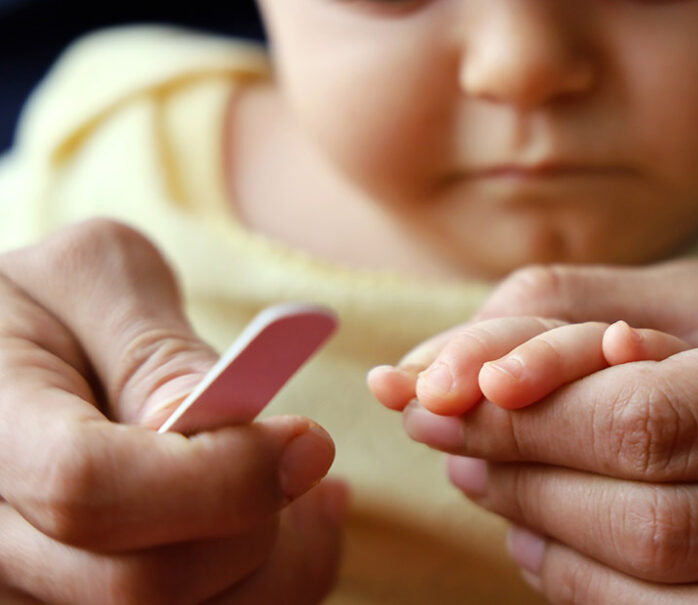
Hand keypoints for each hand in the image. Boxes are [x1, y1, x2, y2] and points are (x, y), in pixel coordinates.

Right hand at [0, 220, 345, 603]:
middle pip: (148, 583)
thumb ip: (154, 352)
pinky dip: (273, 579)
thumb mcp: (91, 279)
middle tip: (305, 450)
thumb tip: (230, 427)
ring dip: (277, 559)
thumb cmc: (48, 304)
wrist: (9, 353)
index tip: (308, 438)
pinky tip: (293, 519)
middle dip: (254, 516)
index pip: (92, 493)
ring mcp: (32, 593)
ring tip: (306, 482)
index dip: (219, 477)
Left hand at [372, 261, 697, 603]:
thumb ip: (573, 315)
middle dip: (524, 476)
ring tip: (485, 477)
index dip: (528, 417)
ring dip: (548, 539)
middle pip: (656, 524)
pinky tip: (545, 533)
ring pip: (667, 598)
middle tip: (445, 430)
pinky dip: (592, 588)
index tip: (434, 392)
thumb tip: (432, 369)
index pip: (658, 425)